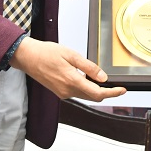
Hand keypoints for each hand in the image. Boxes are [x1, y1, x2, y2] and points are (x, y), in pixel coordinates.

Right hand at [11, 37, 125, 100]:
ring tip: (105, 83)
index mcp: (72, 81)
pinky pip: (77, 93)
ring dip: (96, 92)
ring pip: (85, 96)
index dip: (112, 93)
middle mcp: (67, 91)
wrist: (28, 57)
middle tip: (118, 87)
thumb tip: (103, 77)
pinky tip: (88, 80)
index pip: (97, 93)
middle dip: (107, 93)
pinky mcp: (59, 92)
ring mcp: (62, 93)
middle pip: (93, 97)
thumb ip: (89, 67)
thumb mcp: (71, 55)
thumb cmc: (47, 52)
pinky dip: (86, 89)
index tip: (122, 90)